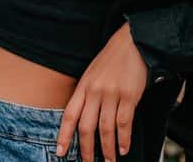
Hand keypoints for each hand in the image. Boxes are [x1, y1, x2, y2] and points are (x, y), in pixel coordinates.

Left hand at [56, 21, 147, 161]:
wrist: (132, 42)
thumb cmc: (111, 59)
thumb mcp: (91, 74)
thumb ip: (86, 94)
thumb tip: (82, 119)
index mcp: (83, 86)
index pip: (69, 115)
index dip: (64, 136)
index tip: (60, 152)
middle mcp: (95, 91)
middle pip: (86, 127)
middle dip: (86, 150)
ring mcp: (111, 94)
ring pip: (106, 129)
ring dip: (108, 149)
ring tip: (110, 161)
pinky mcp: (129, 95)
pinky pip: (124, 123)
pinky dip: (124, 139)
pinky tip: (124, 148)